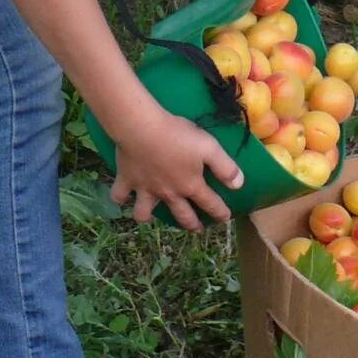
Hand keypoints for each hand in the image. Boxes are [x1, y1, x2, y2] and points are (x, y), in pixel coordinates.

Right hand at [110, 109, 243, 230]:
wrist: (142, 128)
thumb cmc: (177, 135)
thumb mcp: (210, 147)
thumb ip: (225, 167)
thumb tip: (238, 185)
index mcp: (190, 185)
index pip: (210, 204)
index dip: (220, 213)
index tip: (225, 218)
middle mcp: (168, 193)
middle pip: (181, 215)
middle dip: (192, 224)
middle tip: (197, 229)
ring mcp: (145, 189)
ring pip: (144, 213)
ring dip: (147, 216)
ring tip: (150, 216)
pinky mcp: (126, 180)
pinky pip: (119, 196)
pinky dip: (121, 198)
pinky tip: (124, 196)